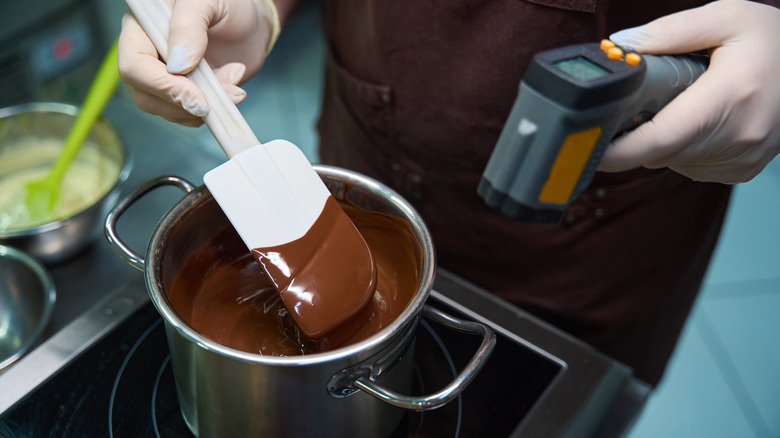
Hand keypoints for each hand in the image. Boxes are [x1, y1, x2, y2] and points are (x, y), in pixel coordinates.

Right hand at [118, 0, 279, 126]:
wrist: (252, 23)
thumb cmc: (229, 4)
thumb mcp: (207, 2)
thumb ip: (188, 26)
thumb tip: (177, 66)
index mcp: (143, 27)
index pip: (133, 64)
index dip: (162, 86)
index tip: (196, 97)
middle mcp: (148, 54)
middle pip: (144, 95)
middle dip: (183, 104)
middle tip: (219, 98)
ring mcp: (165, 77)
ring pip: (166, 110)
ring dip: (202, 108)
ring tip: (231, 82)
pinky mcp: (184, 93)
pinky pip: (187, 115)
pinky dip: (212, 110)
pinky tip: (229, 87)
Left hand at [600, 0, 779, 183]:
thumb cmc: (778, 41)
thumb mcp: (728, 17)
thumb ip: (670, 31)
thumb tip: (622, 45)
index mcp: (729, 98)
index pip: (658, 139)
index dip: (616, 149)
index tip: (588, 144)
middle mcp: (738, 136)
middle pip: (657, 152)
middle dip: (635, 132)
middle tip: (637, 102)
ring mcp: (741, 159)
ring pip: (670, 161)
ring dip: (660, 139)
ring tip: (680, 103)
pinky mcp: (740, 171)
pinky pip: (689, 166)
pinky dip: (681, 147)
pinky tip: (696, 120)